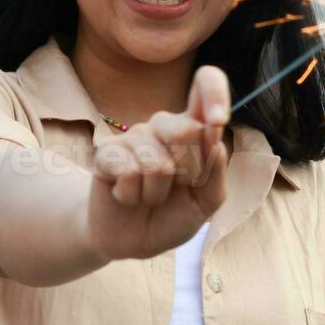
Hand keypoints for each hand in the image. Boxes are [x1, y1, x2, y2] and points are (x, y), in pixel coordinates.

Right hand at [86, 64, 231, 261]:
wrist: (132, 240)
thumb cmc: (172, 215)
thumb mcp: (205, 202)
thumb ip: (215, 172)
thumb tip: (214, 140)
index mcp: (192, 128)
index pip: (206, 84)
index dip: (214, 93)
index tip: (218, 120)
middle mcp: (162, 125)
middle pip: (186, 130)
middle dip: (187, 173)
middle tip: (176, 188)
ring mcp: (133, 136)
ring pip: (157, 163)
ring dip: (156, 193)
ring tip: (148, 196)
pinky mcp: (107, 151)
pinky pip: (129, 172)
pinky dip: (133, 195)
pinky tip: (127, 196)